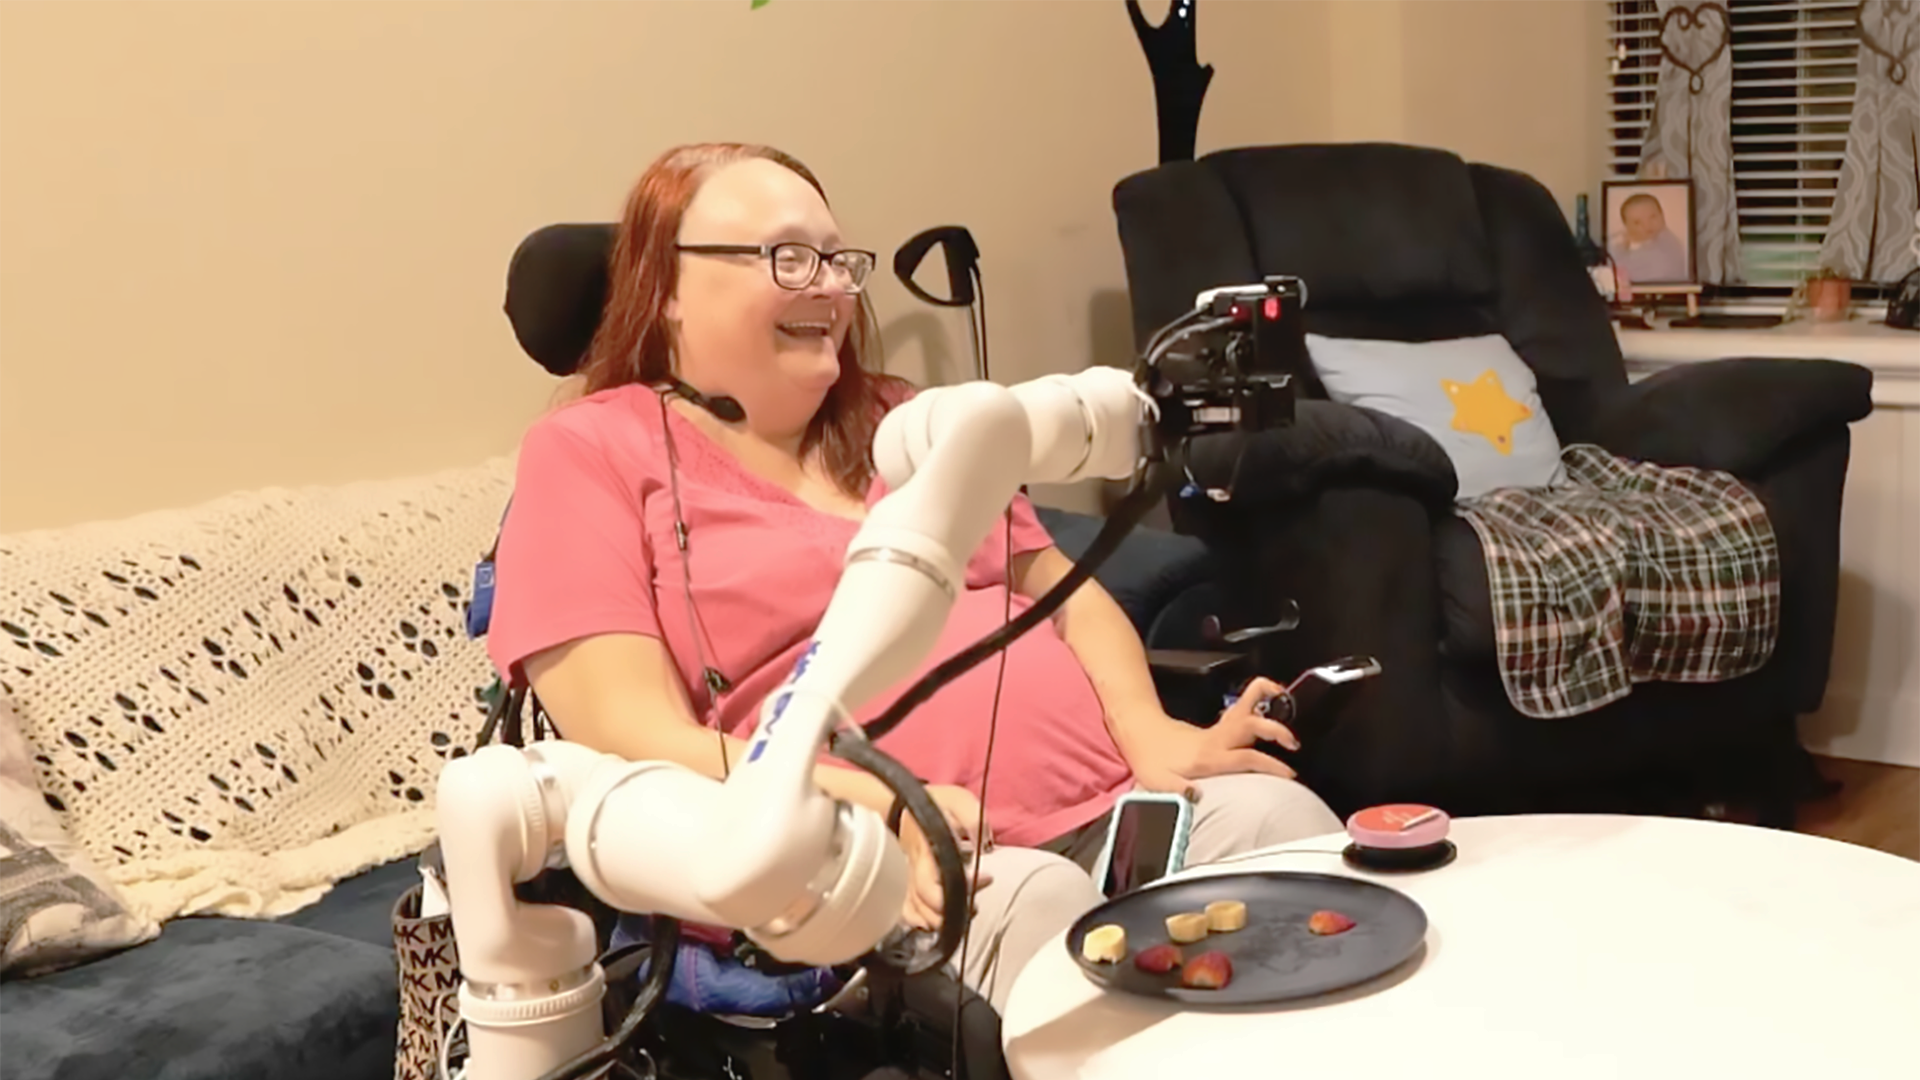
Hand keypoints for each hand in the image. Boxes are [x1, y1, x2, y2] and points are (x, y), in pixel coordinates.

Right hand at [897, 784, 992, 930]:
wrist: (903, 801)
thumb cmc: (935, 803)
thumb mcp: (958, 800)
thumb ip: (974, 818)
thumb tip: (985, 844)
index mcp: (926, 850)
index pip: (937, 882)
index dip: (964, 888)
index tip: (987, 878)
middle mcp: (912, 869)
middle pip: (927, 904)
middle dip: (954, 911)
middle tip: (974, 905)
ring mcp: (905, 878)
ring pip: (917, 913)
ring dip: (941, 920)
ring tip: (961, 913)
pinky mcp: (903, 883)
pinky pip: (906, 912)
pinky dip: (921, 921)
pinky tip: (938, 919)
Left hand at [1123, 678, 1302, 796]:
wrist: (1139, 731)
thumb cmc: (1150, 758)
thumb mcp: (1159, 782)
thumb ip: (1179, 792)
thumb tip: (1197, 799)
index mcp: (1210, 756)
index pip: (1246, 758)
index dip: (1270, 765)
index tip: (1289, 775)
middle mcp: (1218, 740)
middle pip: (1252, 725)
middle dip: (1275, 729)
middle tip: (1293, 743)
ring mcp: (1217, 730)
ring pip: (1247, 709)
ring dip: (1267, 702)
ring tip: (1285, 705)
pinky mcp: (1215, 727)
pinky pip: (1241, 714)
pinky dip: (1256, 704)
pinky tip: (1266, 712)